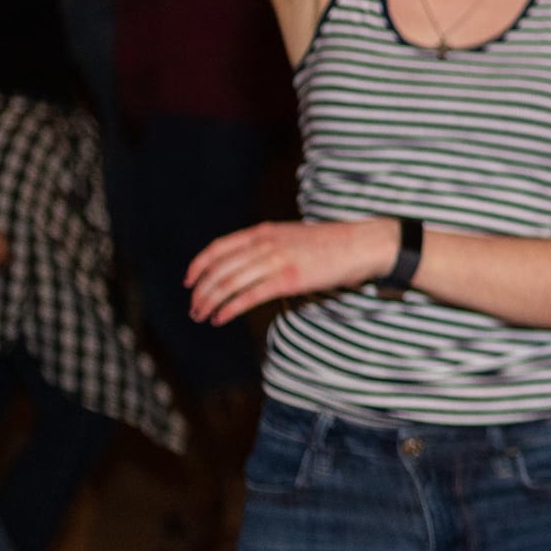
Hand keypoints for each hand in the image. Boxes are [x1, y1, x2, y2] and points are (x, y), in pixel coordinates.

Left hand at [185, 218, 398, 325]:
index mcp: (263, 231)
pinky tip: (220, 318)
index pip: (219, 248)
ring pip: (229, 284)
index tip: (189, 281)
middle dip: (201, 290)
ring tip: (202, 315)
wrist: (361, 244)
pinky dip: (230, 309)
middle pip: (219, 269)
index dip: (198, 266)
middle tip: (194, 307)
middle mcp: (265, 244)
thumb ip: (269, 245)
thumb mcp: (292, 236)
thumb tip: (250, 264)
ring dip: (210, 302)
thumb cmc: (330, 244)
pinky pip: (249, 296)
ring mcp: (276, 261)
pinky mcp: (288, 280)